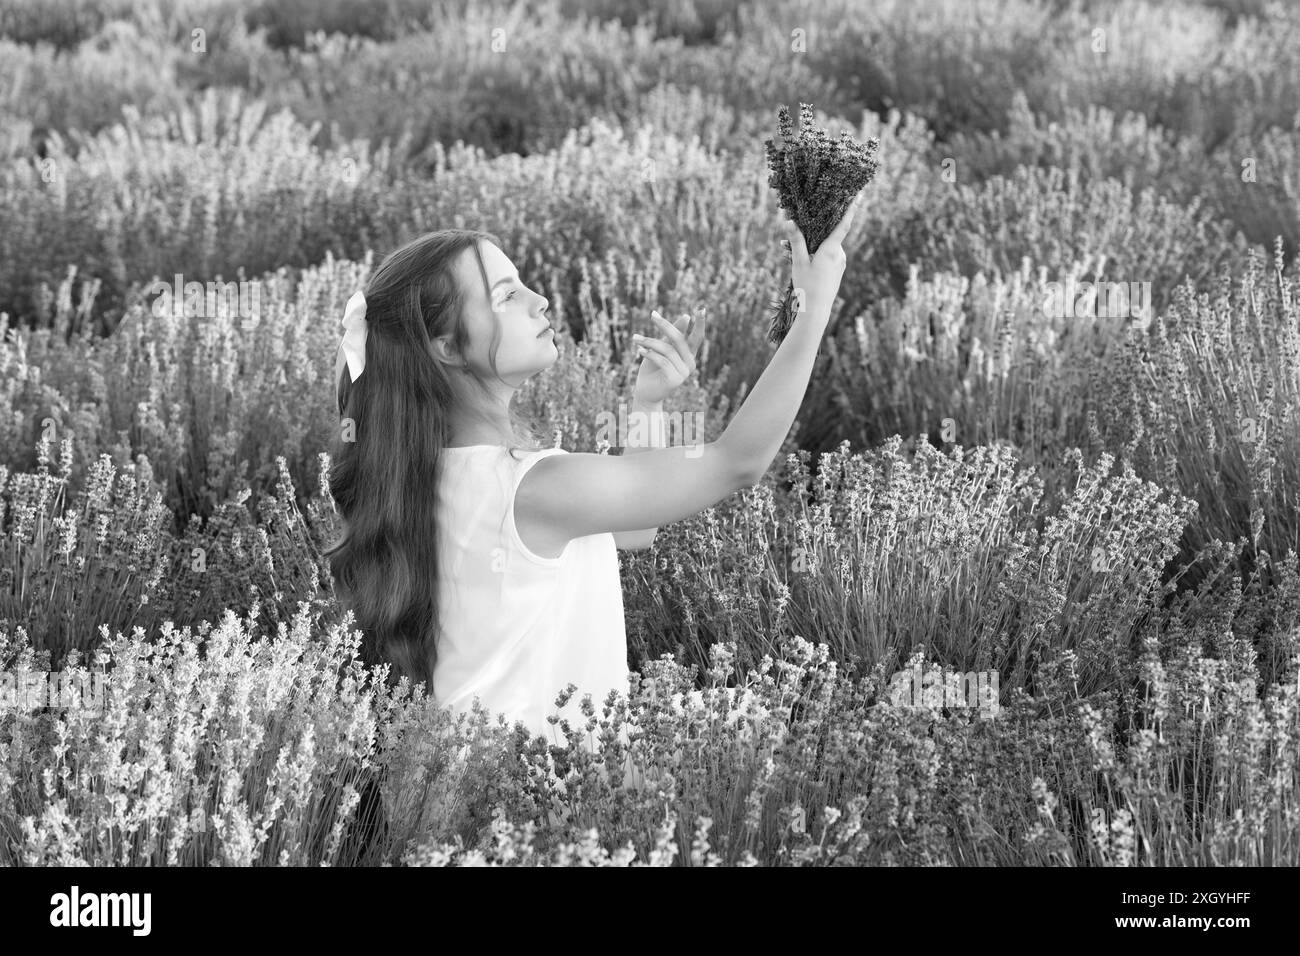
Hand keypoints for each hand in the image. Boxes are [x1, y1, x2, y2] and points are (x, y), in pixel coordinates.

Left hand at [631, 308, 706, 404]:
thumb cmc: (652, 368)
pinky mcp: (675, 380)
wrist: (645, 392)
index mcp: (689, 354)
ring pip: (667, 350)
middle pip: (680, 339)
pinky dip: (649, 353)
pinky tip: (639, 350)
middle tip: (652, 315)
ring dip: (649, 342)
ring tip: (635, 338)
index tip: (702, 309)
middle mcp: (691, 363)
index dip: (700, 324)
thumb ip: (672, 335)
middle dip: (665, 326)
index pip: (697, 337)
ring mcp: (684, 373)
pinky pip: (661, 361)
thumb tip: (686, 317)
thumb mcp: (661, 348)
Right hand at [785, 189, 861, 316]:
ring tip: (788, 252)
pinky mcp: (838, 270)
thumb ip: (795, 241)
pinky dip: (815, 255)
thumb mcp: (798, 262)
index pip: (844, 224)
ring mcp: (840, 263)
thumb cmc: (807, 286)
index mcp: (831, 250)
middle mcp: (839, 254)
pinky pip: (827, 257)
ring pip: (825, 247)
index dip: (851, 208)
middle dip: (813, 232)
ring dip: (811, 247)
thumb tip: (789, 221)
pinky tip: (801, 262)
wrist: (817, 310)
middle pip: (828, 235)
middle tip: (796, 231)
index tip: (859, 194)